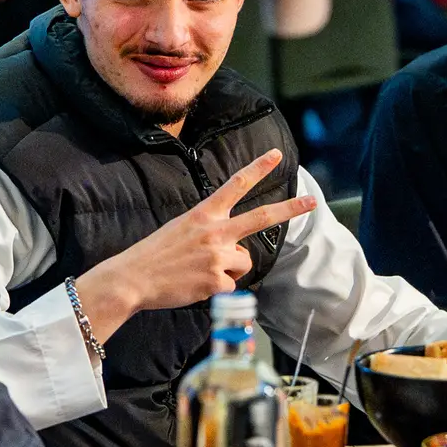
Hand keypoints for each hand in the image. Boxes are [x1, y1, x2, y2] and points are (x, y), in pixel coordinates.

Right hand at [72, 150, 315, 344]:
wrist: (133, 278)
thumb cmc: (156, 255)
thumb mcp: (181, 229)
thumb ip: (212, 233)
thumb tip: (236, 251)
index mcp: (204, 213)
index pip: (236, 184)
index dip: (258, 168)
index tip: (276, 156)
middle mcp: (215, 230)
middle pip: (261, 217)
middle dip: (291, 209)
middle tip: (312, 202)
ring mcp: (218, 255)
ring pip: (244, 261)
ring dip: (230, 269)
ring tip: (201, 271)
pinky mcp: (218, 280)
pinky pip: (232, 286)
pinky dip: (218, 290)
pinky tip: (196, 285)